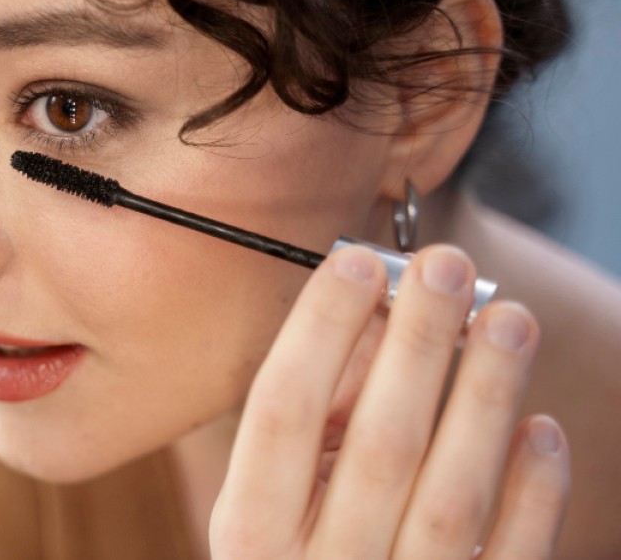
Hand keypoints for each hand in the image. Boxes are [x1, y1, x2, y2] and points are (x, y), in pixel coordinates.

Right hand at [210, 244, 570, 558]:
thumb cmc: (294, 554)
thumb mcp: (275, 495)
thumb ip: (322, 409)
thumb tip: (378, 314)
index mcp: (251, 530)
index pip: (281, 411)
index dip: (319, 330)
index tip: (358, 262)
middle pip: (379, 443)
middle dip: (417, 344)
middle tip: (448, 265)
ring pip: (453, 496)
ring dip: (485, 397)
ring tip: (509, 318)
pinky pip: (509, 556)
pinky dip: (533, 491)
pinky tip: (542, 426)